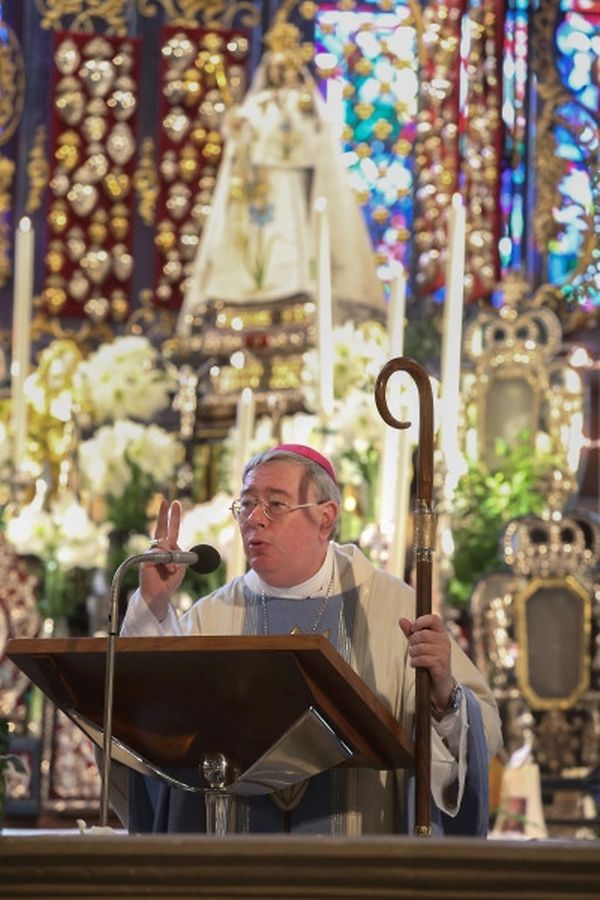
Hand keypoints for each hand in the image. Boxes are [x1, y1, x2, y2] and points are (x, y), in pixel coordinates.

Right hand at [140, 498, 184, 620]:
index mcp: (170, 548)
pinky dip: (167, 563)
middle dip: (164, 514)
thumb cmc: (170, 581)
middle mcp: (159, 548)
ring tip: (173, 571)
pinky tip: (169, 571)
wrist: (159, 595)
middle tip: (167, 501)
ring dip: (171, 559)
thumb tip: (167, 548)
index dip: (173, 516)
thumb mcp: (181, 567)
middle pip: (162, 528)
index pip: (172, 529)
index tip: (174, 503)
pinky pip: (158, 555)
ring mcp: (152, 553)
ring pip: (164, 545)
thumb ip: (177, 555)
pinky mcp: (145, 560)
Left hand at [399, 614, 453, 711]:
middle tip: (412, 649)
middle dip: (412, 642)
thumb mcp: (420, 644)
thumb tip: (401, 619)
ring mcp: (444, 654)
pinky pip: (422, 659)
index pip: (434, 618)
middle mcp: (445, 642)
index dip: (421, 621)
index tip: (414, 630)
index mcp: (442, 633)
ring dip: (412, 653)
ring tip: (413, 657)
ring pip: (420, 647)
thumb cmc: (430, 660)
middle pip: (423, 634)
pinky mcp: (441, 666)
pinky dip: (414, 662)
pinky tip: (414, 664)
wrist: (440, 683)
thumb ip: (411, 633)